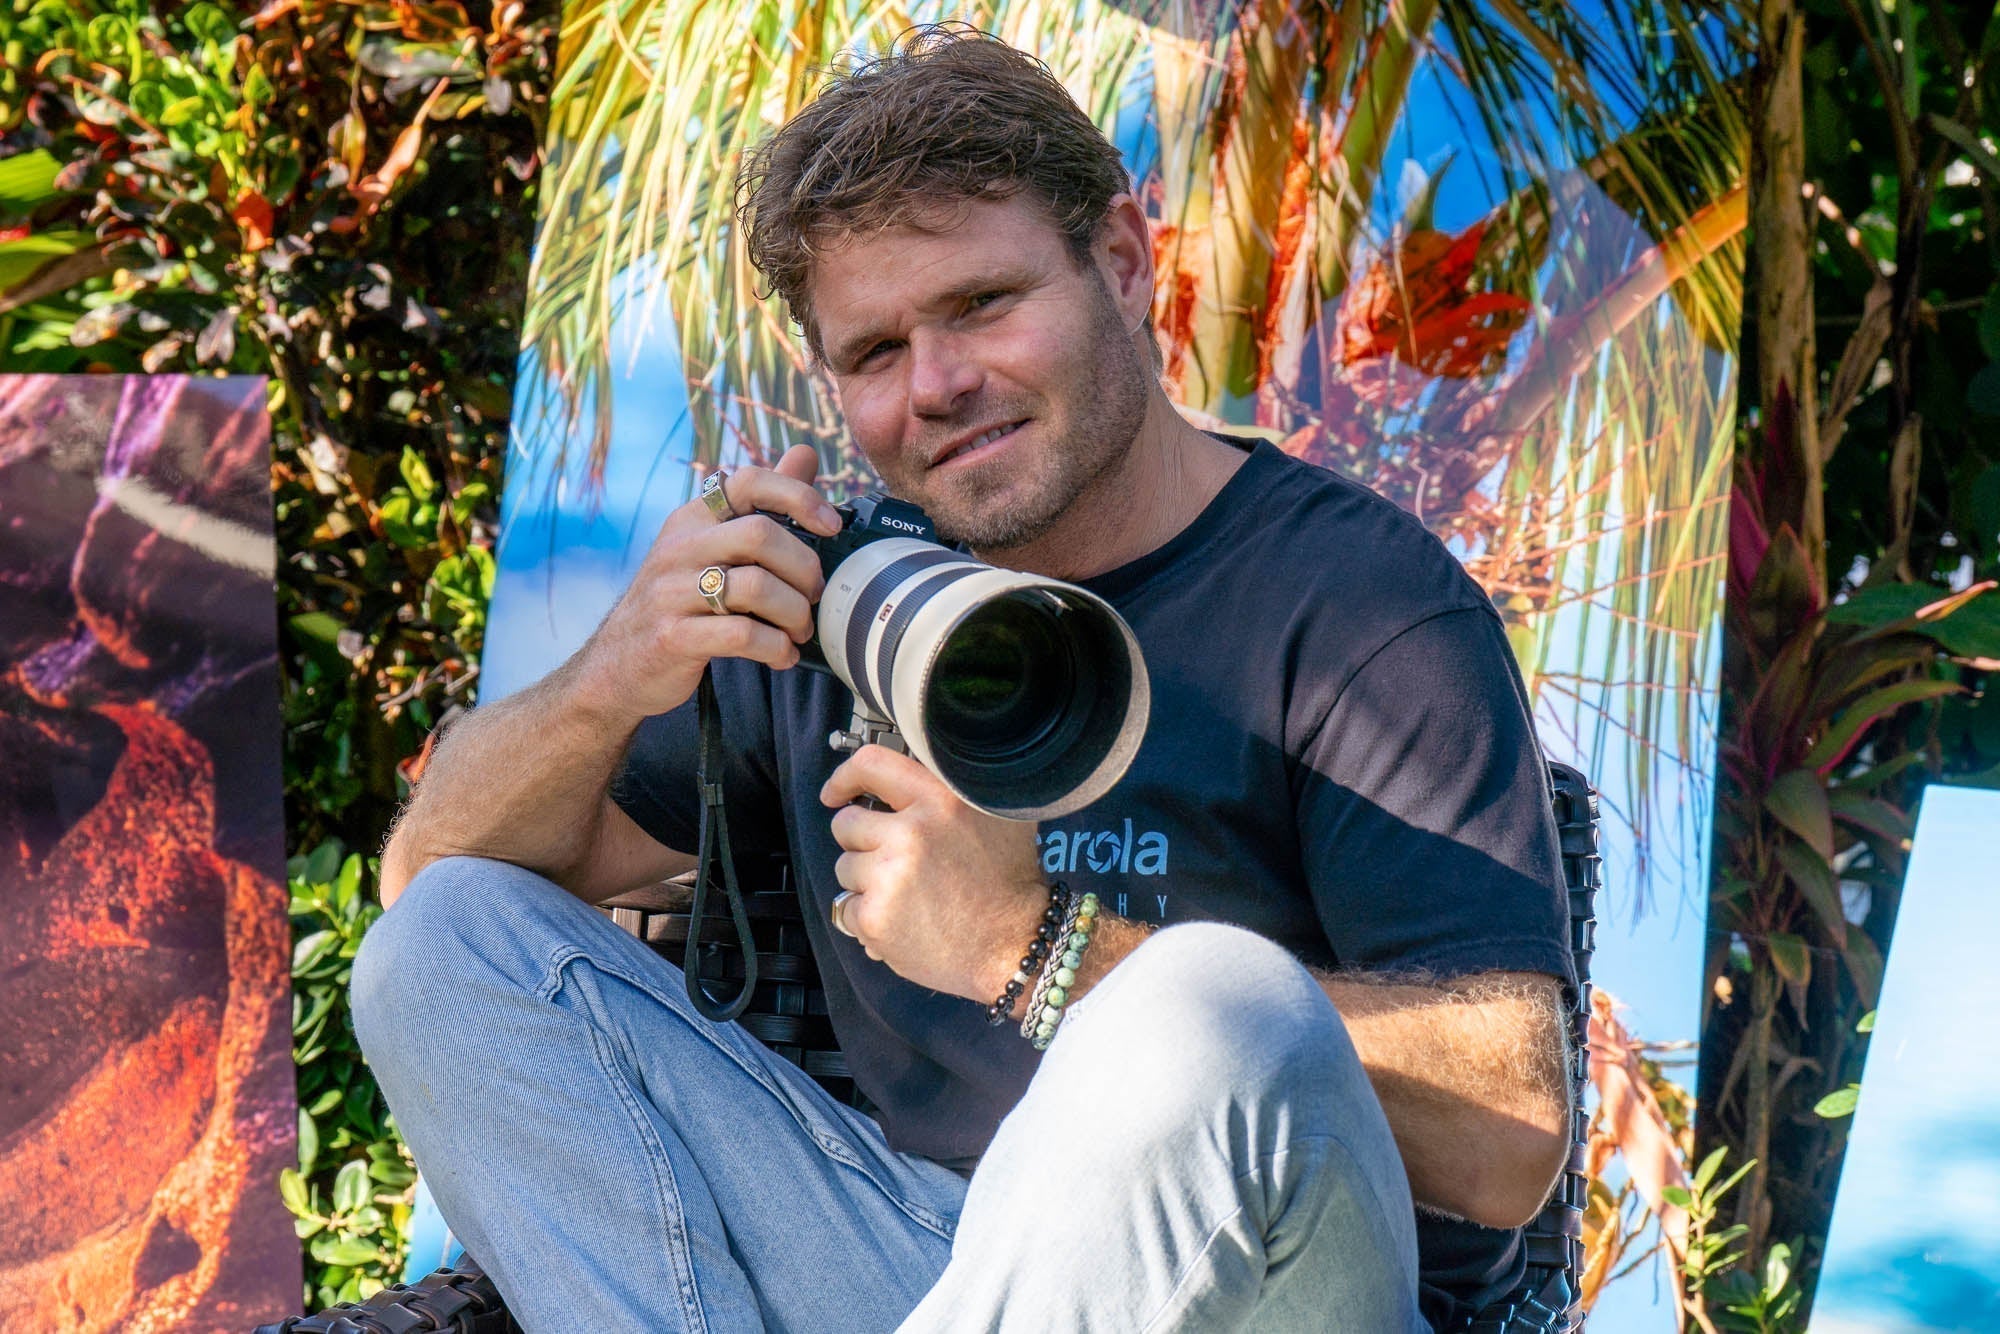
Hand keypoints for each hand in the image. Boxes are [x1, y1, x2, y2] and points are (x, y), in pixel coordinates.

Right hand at [569, 444, 843, 723]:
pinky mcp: (673, 637)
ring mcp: (672, 592)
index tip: (831, 526)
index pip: (748, 481)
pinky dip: (776, 648)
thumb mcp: (710, 547)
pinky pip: (741, 635)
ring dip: (795, 614)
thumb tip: (805, 453)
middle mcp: (679, 547)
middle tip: (814, 595)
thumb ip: (760, 504)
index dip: (799, 496)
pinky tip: (783, 655)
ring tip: (801, 631)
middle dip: (804, 568)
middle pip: (761, 535)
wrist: (618, 665)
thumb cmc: (680, 601)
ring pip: (756, 587)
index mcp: (693, 518)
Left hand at [820, 744, 1047, 1003]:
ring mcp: (889, 876)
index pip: (871, 766)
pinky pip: (846, 909)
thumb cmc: (1008, 881)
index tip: (835, 793)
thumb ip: (954, 789)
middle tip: (896, 863)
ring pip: (845, 868)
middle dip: (863, 843)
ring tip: (907, 896)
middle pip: (847, 824)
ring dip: (866, 882)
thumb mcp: (996, 815)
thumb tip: (913, 773)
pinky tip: (901, 923)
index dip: (845, 778)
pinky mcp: (875, 917)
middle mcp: (910, 832)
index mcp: (939, 799)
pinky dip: (867, 919)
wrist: (1014, 945)